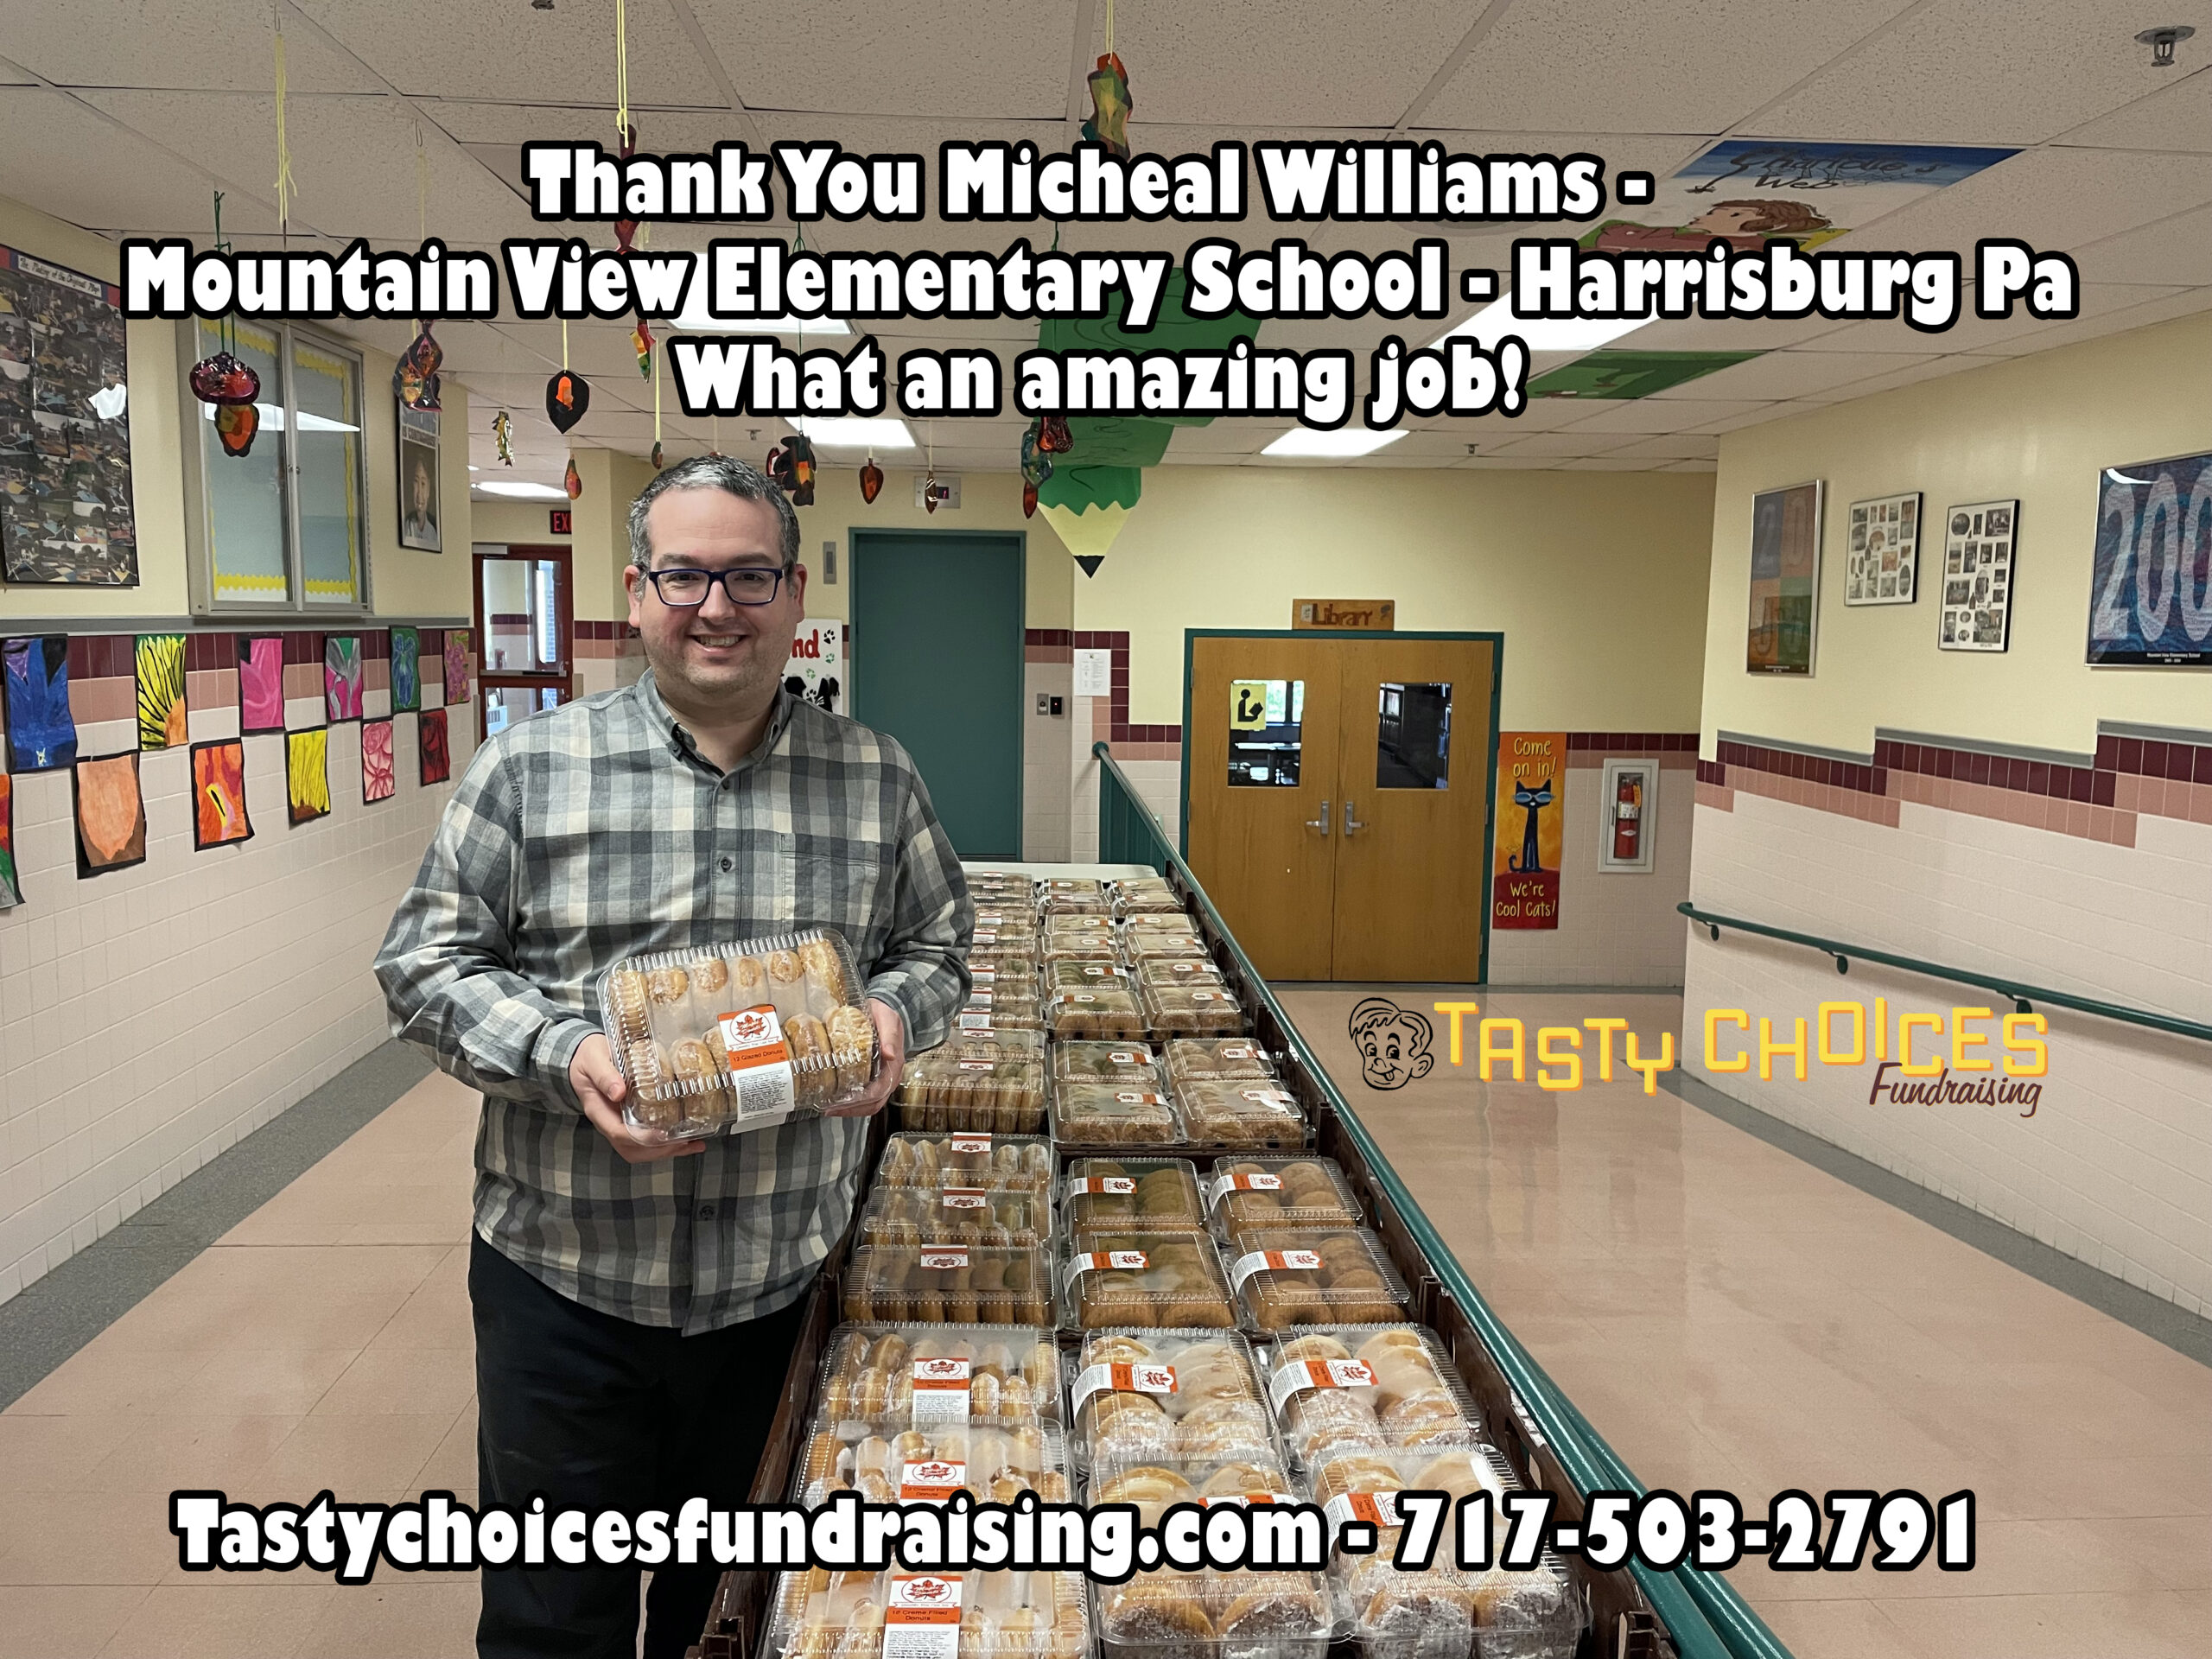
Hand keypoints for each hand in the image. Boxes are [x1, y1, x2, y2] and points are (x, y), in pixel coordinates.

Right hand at [570, 1033, 705, 1161]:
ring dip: (665, 1151)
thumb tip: (618, 1092)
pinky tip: (687, 1141)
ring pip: (639, 1150)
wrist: (585, 1057)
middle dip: (658, 1150)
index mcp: (598, 1109)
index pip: (617, 1133)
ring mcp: (619, 1124)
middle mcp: (608, 1122)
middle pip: (631, 1148)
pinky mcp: (630, 1121)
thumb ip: (604, 1074)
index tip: (661, 1134)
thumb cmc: (589, 1057)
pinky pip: (645, 1141)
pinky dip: (667, 1144)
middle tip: (683, 1142)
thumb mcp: (593, 1059)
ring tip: (691, 1144)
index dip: (640, 1137)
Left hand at [824, 998, 905, 1116]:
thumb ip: (889, 1035)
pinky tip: (838, 1102)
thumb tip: (890, 1055)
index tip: (844, 1102)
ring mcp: (883, 1079)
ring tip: (831, 1109)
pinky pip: (867, 1098)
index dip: (863, 1100)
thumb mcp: (887, 1018)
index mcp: (895, 1064)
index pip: (881, 1090)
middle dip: (853, 1109)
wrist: (881, 1013)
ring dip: (852, 1110)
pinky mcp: (874, 1078)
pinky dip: (853, 1104)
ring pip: (871, 1104)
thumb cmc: (883, 1015)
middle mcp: (890, 1076)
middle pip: (875, 1102)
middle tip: (831, 1109)